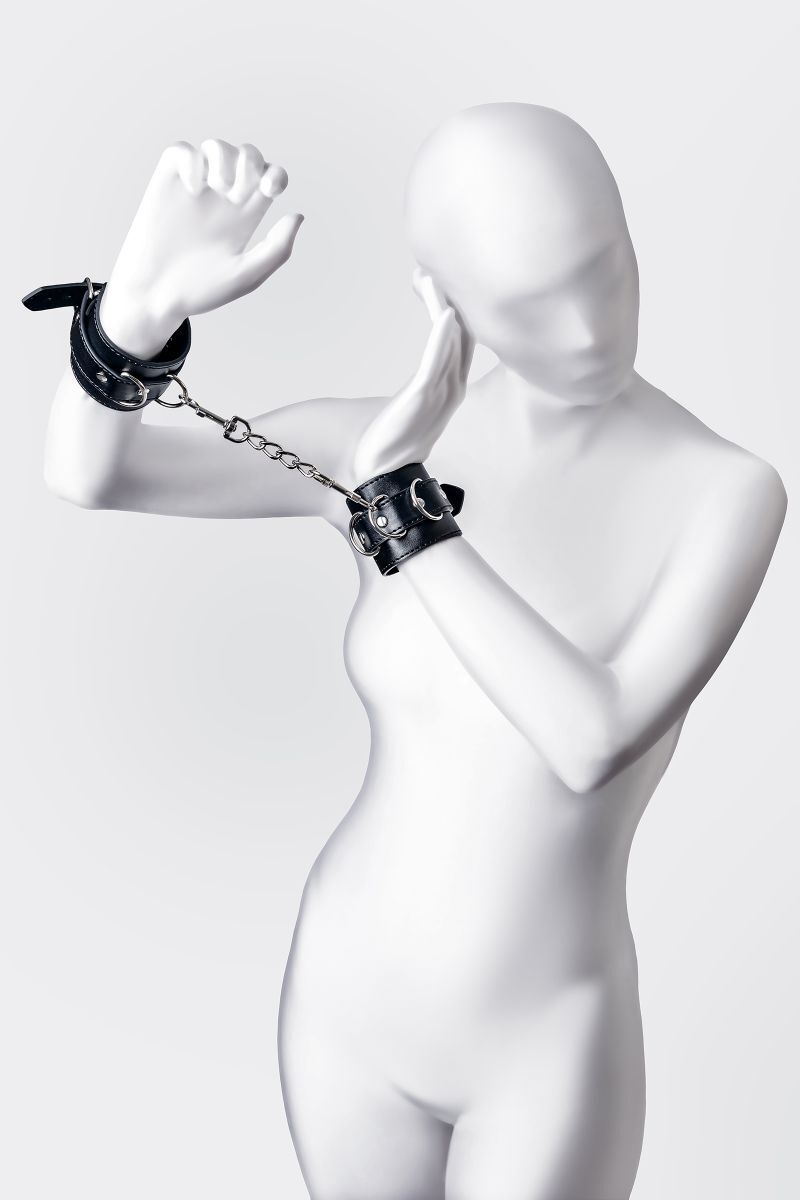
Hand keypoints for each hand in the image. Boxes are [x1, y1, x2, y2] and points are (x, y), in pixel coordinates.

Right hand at [98, 139, 304, 356]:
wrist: (156, 295)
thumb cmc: (200, 290)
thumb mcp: (246, 276)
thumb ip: (277, 248)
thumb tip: (297, 215)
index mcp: (244, 216)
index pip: (270, 179)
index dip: (276, 175)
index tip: (268, 191)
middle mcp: (221, 198)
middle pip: (247, 155)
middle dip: (251, 161)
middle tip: (238, 192)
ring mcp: (194, 189)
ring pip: (216, 147)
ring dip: (224, 157)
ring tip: (219, 186)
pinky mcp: (166, 184)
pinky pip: (181, 151)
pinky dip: (192, 160)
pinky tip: (193, 187)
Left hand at [352, 269, 473, 482]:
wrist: (381, 471)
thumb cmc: (393, 440)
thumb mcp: (413, 405)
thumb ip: (424, 382)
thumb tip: (424, 371)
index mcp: (452, 385)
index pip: (459, 337)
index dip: (451, 306)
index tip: (432, 279)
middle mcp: (452, 386)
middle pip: (458, 333)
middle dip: (447, 299)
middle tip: (428, 267)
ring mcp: (441, 393)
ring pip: (448, 342)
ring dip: (441, 307)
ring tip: (430, 278)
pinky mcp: (423, 399)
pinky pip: (436, 363)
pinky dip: (442, 338)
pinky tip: (445, 315)